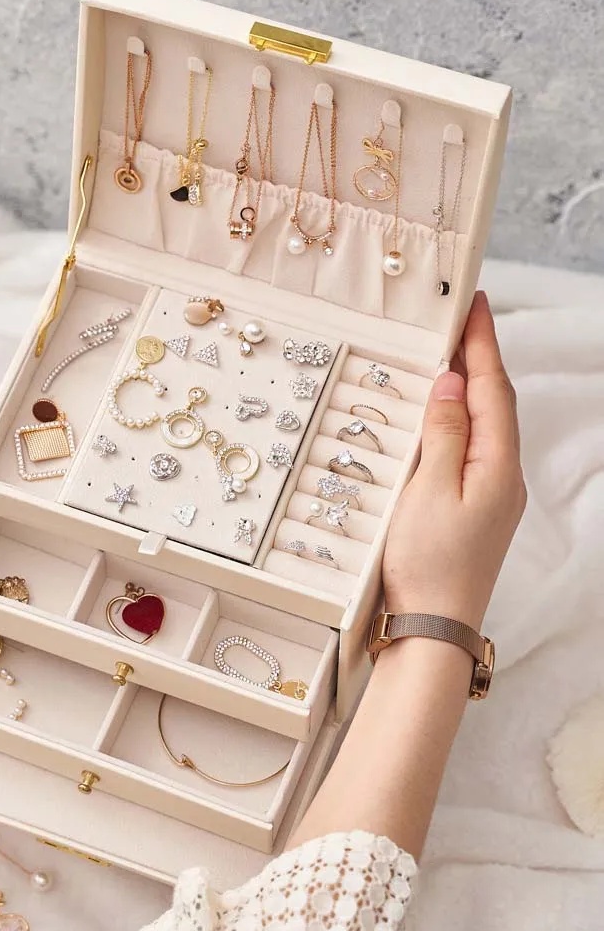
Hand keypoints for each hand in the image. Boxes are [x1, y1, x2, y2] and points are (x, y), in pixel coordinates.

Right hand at [382, 291, 526, 631]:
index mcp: (497, 466)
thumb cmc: (427, 564)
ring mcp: (492, 494)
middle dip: (479, 357)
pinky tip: (442, 416)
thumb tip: (453, 384)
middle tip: (459, 318)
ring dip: (469, 387)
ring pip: (485, 425)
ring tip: (448, 355)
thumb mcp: (428, 490)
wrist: (433, 627)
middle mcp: (503, 476)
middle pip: (495, 403)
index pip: (492, 389)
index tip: (474, 303)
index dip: (482, 343)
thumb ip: (444, 433)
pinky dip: (460, 420)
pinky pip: (473, 447)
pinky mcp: (475, 508)